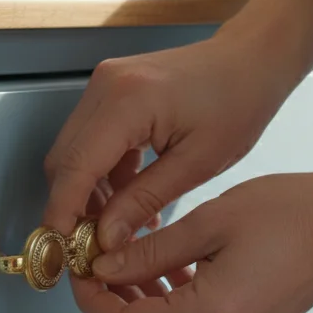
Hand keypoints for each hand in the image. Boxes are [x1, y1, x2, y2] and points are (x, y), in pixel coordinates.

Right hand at [42, 34, 304, 253]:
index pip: (75, 167)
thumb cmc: (239, 102)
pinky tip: (129, 202)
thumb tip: (106, 239)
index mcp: (128, 100)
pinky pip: (91, 142)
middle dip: (71, 209)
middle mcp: (106, 87)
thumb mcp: (197, 164)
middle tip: (91, 250)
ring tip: (118, 230)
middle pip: (64, 161)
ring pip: (74, 154)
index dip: (62, 214)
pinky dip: (102, 175)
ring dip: (87, 195)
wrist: (251, 60)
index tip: (61, 252)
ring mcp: (105, 86)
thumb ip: (144, 201)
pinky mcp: (111, 92)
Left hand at [72, 172, 312, 312]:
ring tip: (123, 260)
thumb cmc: (290, 212)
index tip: (78, 267)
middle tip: (93, 262)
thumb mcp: (209, 221)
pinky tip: (163, 267)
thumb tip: (104, 264)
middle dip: (109, 303)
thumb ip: (151, 250)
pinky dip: (168, 304)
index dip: (92, 298)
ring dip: (137, 304)